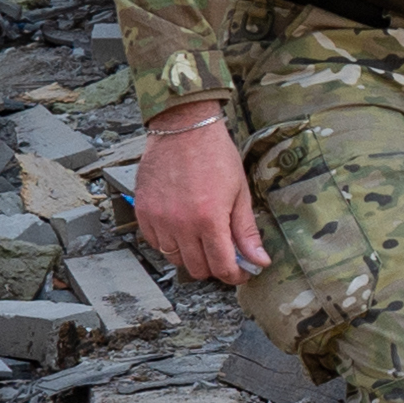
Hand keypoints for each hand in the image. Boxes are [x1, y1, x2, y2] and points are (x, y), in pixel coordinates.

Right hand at [131, 102, 270, 282]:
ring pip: (174, 258)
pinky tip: (181, 228)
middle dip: (213, 266)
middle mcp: (181, 224)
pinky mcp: (143, 212)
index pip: (221, 267)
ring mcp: (159, 219)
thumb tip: (259, 261)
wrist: (183, 128)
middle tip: (223, 252)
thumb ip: (246, 231)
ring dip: (190, 255)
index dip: (234, 275)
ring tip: (201, 237)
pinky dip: (169, 242)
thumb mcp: (240, 192)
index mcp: (209, 219)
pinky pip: (155, 243)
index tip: (240, 271)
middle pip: (196, 268)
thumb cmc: (215, 155)